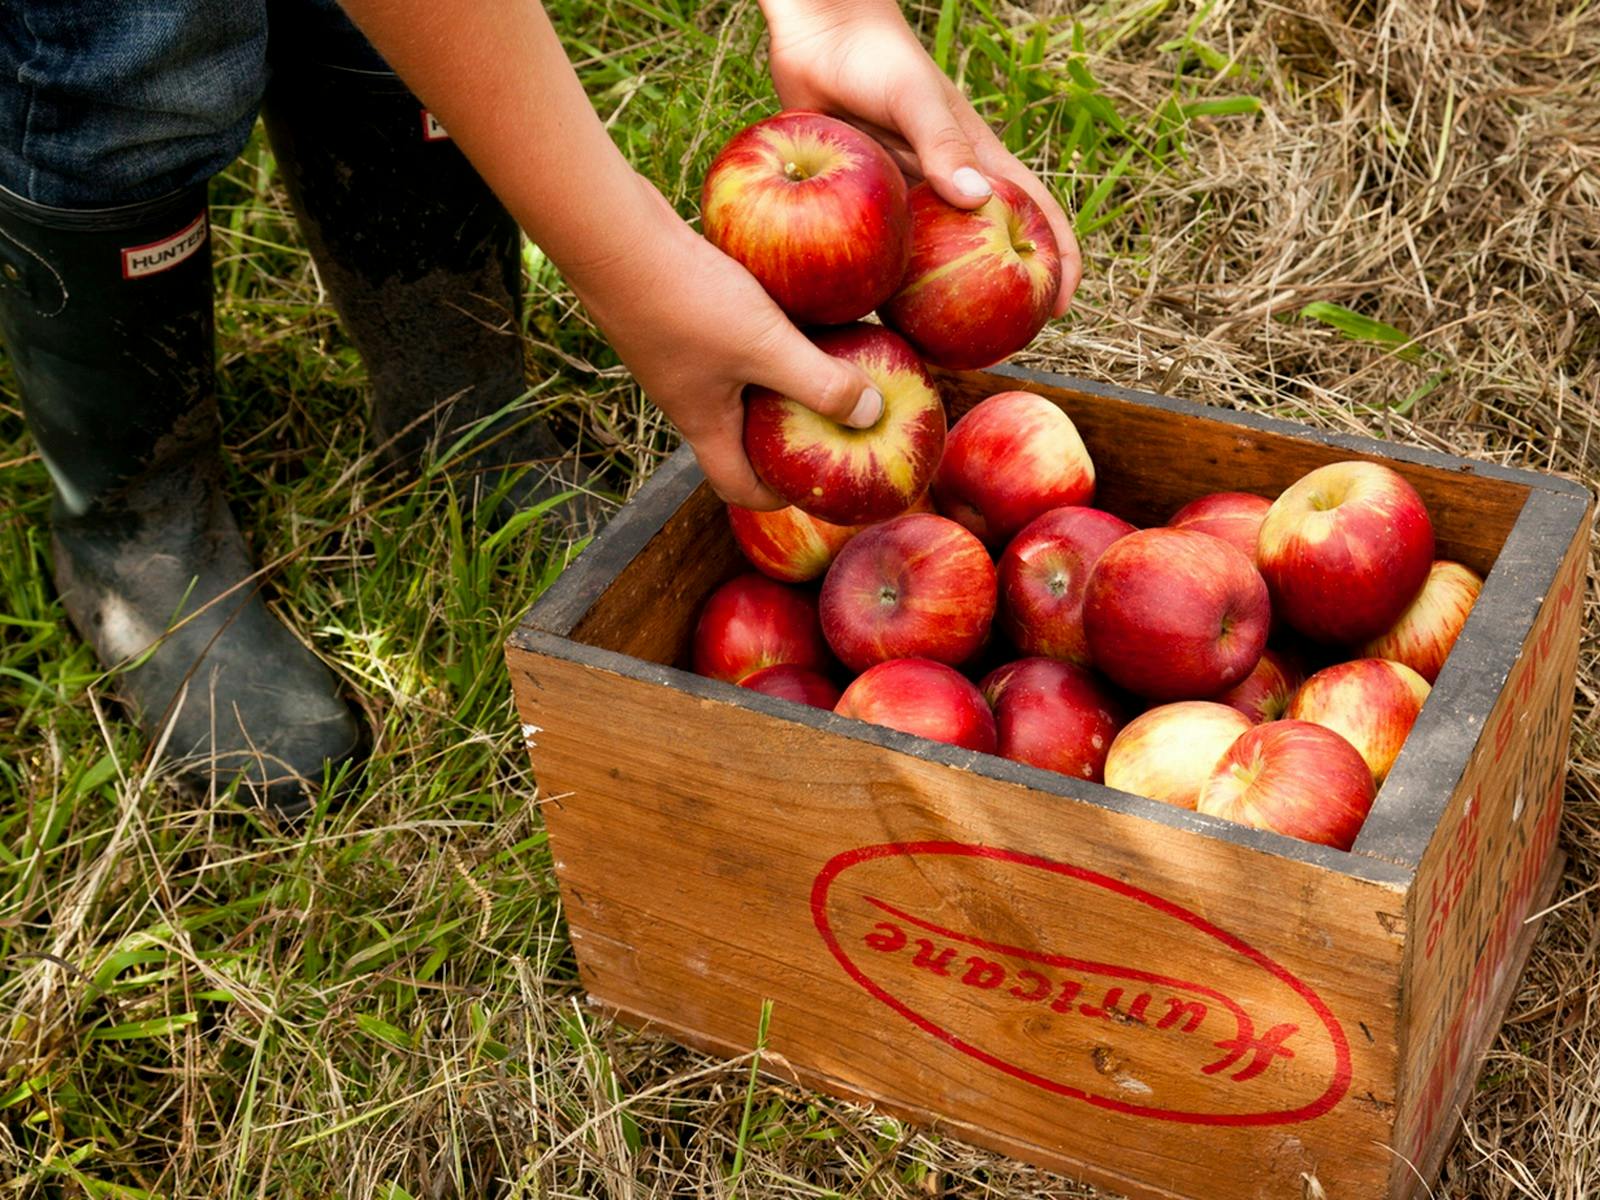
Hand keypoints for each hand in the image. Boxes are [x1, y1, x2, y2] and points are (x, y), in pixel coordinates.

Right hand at [565, 175, 883, 508]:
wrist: (611, 238)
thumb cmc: (687, 301)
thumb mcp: (765, 345)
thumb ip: (819, 382)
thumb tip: (873, 415)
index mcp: (704, 423)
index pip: (736, 486)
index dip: (774, 497)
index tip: (812, 485)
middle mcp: (688, 397)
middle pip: (738, 437)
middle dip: (782, 437)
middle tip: (830, 421)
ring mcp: (678, 357)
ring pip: (734, 386)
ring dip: (773, 383)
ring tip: (820, 361)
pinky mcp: (676, 316)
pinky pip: (726, 343)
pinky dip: (758, 340)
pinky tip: (787, 307)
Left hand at [760, 0, 1081, 315]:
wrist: (818, 33)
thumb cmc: (875, 56)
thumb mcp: (914, 98)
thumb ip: (944, 145)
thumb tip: (981, 203)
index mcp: (978, 161)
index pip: (1036, 214)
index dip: (1059, 259)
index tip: (1060, 308)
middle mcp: (949, 185)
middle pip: (992, 250)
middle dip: (1005, 297)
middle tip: (1002, 347)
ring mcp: (910, 197)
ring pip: (940, 259)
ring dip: (946, 301)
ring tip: (943, 351)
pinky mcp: (871, 202)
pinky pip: (888, 250)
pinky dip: (890, 283)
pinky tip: (879, 319)